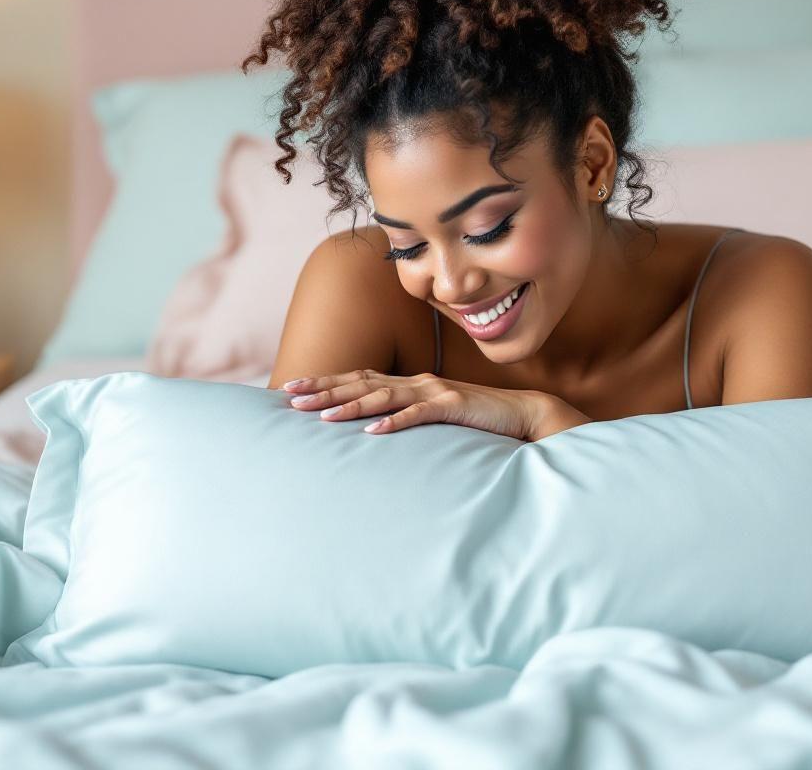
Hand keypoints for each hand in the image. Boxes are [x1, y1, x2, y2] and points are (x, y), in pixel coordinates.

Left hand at [280, 370, 589, 440]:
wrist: (521, 414)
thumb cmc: (475, 418)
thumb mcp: (433, 415)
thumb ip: (406, 416)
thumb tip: (371, 430)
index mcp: (409, 382)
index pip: (358, 378)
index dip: (325, 382)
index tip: (291, 389)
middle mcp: (417, 381)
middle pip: (361, 382)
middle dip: (324, 389)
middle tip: (290, 397)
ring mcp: (435, 391)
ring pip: (384, 396)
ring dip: (351, 406)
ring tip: (322, 417)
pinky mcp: (453, 405)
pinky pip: (419, 414)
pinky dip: (395, 422)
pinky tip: (373, 433)